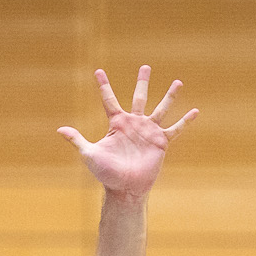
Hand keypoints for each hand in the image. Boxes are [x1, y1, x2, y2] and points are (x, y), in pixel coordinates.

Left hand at [58, 65, 195, 197]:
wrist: (125, 188)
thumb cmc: (107, 174)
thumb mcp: (90, 154)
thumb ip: (78, 140)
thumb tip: (59, 130)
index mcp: (116, 123)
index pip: (108, 99)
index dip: (103, 85)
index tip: (98, 71)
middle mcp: (134, 124)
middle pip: (138, 97)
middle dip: (142, 82)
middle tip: (145, 66)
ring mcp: (148, 132)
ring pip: (161, 108)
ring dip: (169, 96)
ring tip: (178, 82)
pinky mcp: (160, 142)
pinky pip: (175, 129)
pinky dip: (185, 121)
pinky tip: (195, 111)